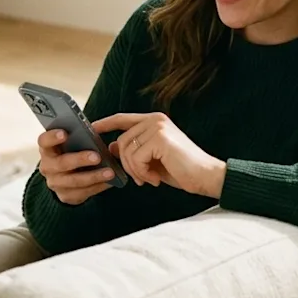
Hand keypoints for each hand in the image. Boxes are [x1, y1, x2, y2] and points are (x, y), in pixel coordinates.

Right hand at [36, 129, 115, 204]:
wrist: (68, 176)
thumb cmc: (73, 152)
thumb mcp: (71, 144)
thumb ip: (78, 137)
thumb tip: (95, 132)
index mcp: (47, 149)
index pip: (44, 141)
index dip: (52, 137)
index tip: (65, 133)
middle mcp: (47, 167)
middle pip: (61, 163)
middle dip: (80, 160)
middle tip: (97, 157)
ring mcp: (55, 183)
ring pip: (74, 181)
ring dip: (94, 176)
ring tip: (110, 172)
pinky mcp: (65, 196)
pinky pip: (82, 193)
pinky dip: (97, 186)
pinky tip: (109, 182)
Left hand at [91, 112, 226, 197]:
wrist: (206, 176)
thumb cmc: (182, 169)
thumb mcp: (152, 159)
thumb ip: (134, 149)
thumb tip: (110, 146)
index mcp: (154, 121)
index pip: (123, 119)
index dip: (105, 123)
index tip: (91, 129)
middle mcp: (155, 120)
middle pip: (121, 141)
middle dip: (127, 164)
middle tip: (142, 179)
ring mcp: (157, 127)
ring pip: (126, 151)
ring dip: (136, 171)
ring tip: (151, 179)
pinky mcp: (159, 138)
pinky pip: (136, 158)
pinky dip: (143, 173)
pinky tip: (156, 179)